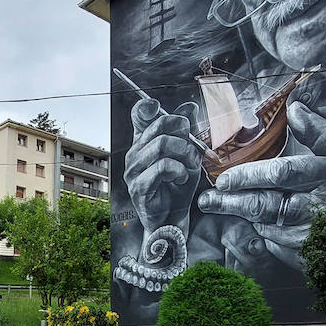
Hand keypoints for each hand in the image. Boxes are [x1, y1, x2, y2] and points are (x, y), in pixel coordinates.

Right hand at [122, 97, 204, 233]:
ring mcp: (133, 170)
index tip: (159, 108)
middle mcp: (134, 153)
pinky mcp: (138, 187)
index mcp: (143, 143)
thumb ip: (186, 133)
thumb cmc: (178, 188)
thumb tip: (189, 106)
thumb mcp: (187, 156)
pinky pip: (163, 166)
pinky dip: (179, 171)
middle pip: (159, 126)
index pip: (139, 115)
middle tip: (192, 150)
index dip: (148, 106)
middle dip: (183, 134)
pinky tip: (181, 179)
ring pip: (162, 144)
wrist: (172, 219)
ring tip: (188, 169)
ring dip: (184, 155)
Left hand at [197, 102, 325, 263]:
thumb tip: (295, 108)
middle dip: (231, 203)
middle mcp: (319, 208)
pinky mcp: (313, 258)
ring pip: (267, 227)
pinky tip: (265, 223)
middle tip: (209, 199)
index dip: (248, 176)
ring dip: (247, 217)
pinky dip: (267, 233)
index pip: (281, 175)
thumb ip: (322, 134)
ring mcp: (314, 237)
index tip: (224, 178)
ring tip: (228, 206)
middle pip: (264, 206)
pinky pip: (279, 245)